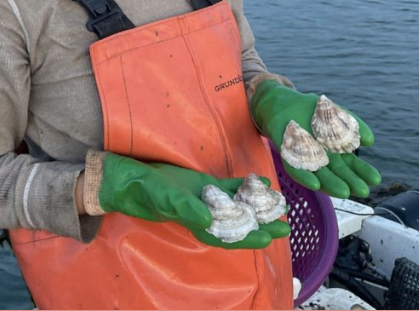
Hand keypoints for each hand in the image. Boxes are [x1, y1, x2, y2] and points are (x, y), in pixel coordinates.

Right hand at [98, 153, 289, 248]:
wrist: (132, 179)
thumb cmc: (147, 192)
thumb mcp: (166, 200)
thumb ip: (187, 210)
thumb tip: (210, 220)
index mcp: (198, 222)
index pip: (229, 235)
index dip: (249, 238)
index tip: (270, 239)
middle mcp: (206, 214)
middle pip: (239, 223)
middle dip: (261, 225)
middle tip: (286, 225)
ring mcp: (206, 199)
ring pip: (237, 206)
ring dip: (257, 206)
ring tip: (280, 206)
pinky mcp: (203, 185)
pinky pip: (228, 187)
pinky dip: (243, 186)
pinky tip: (260, 183)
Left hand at [250, 81, 380, 197]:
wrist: (278, 102)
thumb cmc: (308, 109)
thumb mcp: (332, 112)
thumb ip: (350, 123)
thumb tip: (370, 140)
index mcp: (332, 149)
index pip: (350, 163)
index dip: (362, 171)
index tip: (375, 179)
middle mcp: (320, 157)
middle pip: (337, 172)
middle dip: (350, 181)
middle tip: (363, 191)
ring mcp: (304, 157)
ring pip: (319, 174)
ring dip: (331, 184)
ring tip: (345, 192)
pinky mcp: (287, 155)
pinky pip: (296, 168)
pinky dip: (305, 176)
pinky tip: (315, 184)